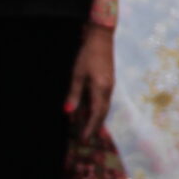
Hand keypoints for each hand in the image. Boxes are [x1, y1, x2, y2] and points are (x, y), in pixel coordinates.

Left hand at [66, 24, 114, 138]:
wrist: (101, 40)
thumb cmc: (87, 56)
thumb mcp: (77, 75)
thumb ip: (74, 94)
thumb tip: (68, 112)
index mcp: (101, 89)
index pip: (96, 113)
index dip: (89, 127)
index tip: (83, 139)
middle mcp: (108, 90)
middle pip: (102, 113)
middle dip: (94, 127)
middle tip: (85, 138)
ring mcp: (109, 86)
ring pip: (104, 108)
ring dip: (96, 119)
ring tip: (87, 129)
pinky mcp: (108, 82)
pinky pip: (103, 101)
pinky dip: (97, 110)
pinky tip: (91, 112)